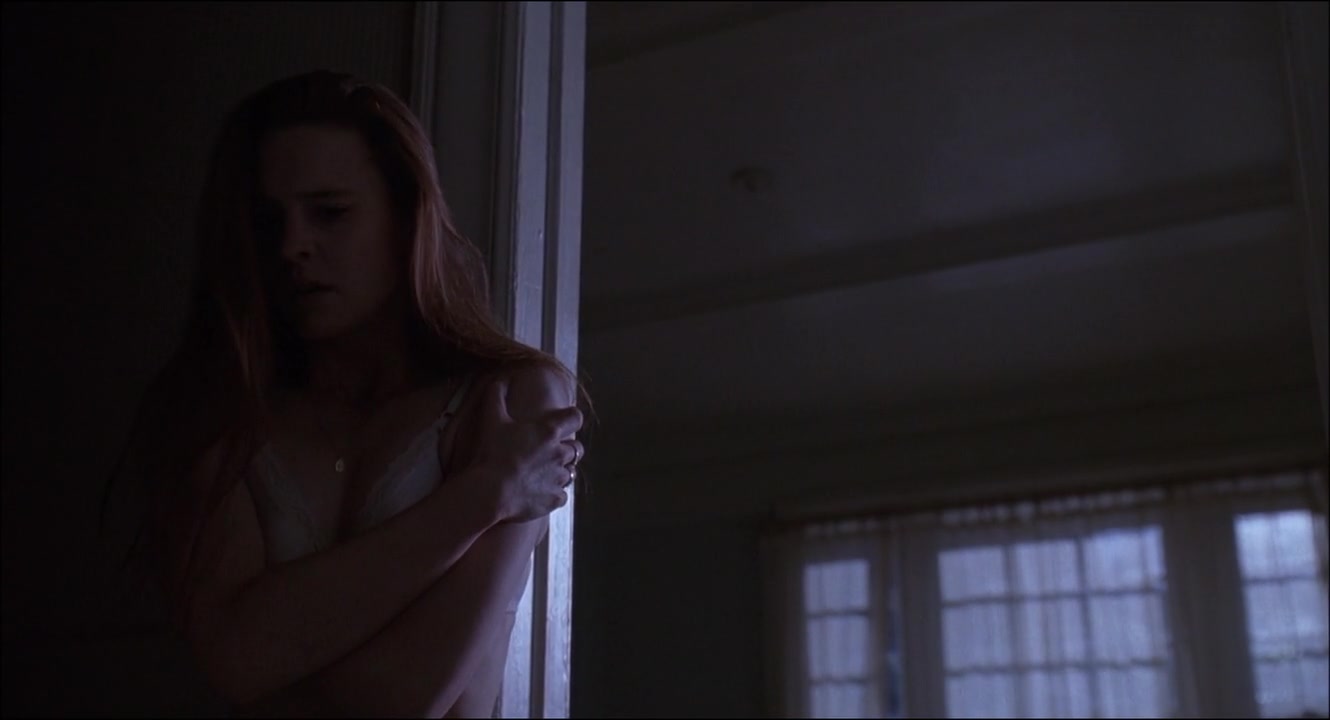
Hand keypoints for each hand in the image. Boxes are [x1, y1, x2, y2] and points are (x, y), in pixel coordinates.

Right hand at [452, 374, 583, 523]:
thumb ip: (497, 397)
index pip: (575, 418)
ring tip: (543, 473)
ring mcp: (559, 478)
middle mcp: (560, 453)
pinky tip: (539, 493)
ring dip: (560, 471)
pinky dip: (553, 493)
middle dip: (568, 448)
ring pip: (570, 472)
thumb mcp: (492, 419)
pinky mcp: (555, 499)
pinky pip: (562, 495)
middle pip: (577, 448)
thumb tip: (500, 381)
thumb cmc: (492, 452)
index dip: (571, 418)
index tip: (563, 421)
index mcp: (549, 431)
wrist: (490, 491)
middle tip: (551, 451)